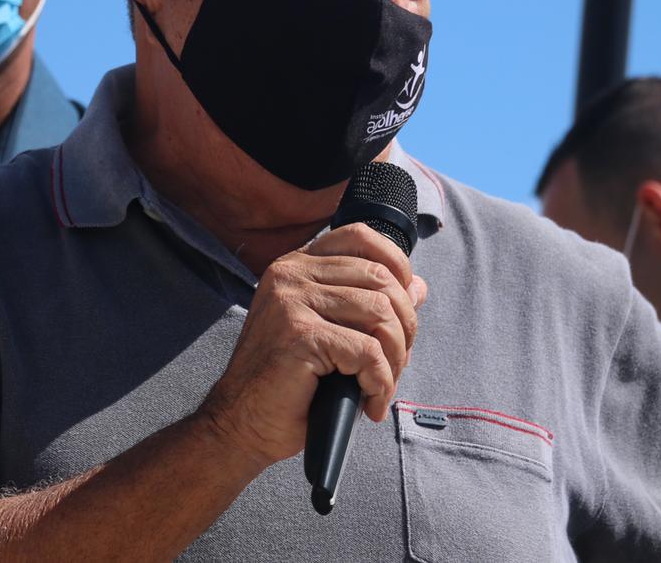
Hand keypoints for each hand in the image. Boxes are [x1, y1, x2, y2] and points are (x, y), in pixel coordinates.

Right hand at [197, 223, 427, 469]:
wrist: (241, 424)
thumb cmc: (288, 383)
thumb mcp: (333, 332)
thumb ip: (369, 304)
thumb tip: (418, 286)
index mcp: (296, 265)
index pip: (359, 237)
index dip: (396, 264)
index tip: (405, 306)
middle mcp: (291, 274)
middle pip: (380, 277)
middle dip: (404, 325)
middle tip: (397, 363)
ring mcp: (292, 300)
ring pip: (380, 312)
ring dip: (395, 357)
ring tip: (381, 386)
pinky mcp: (299, 334)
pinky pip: (367, 351)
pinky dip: (380, 380)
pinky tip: (370, 401)